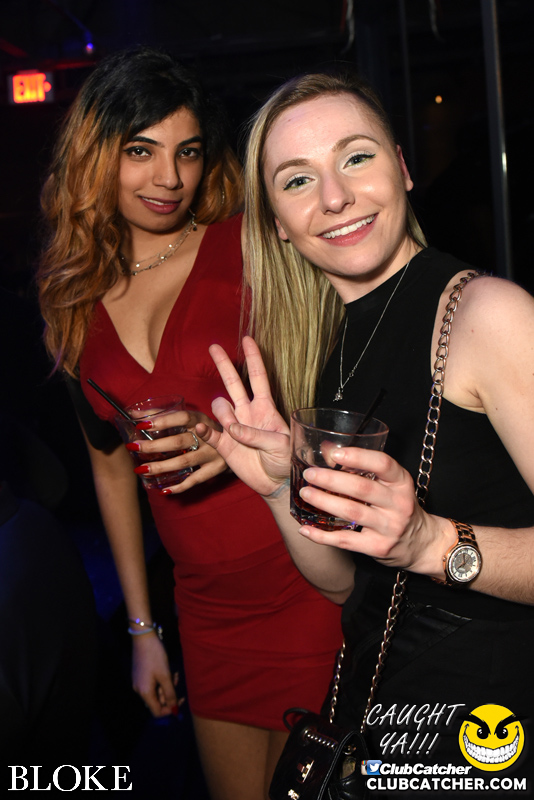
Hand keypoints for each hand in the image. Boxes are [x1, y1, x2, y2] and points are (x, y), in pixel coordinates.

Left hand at [126, 410, 227, 493]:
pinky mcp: (216, 469)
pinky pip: (195, 480)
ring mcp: (214, 454)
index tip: (142, 425)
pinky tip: (164, 489)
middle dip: (154, 446)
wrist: (239, 443)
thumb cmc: (207, 429)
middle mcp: (209, 436)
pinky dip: (179, 486)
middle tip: (134, 447)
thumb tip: (135, 413)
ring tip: (142, 469)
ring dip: (161, 467)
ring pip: (184, 462)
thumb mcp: (191, 419)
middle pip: (179, 441)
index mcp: (201, 419)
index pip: (181, 418)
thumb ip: (163, 414)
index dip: (162, 421)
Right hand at [131, 634, 182, 716]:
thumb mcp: (165, 675)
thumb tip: (174, 708)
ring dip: (167, 686)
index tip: (180, 700)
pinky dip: (162, 680)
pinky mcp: (140, 675)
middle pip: (157, 701)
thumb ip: (170, 693)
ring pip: (156, 691)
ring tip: (175, 674)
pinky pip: (153, 684)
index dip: (169, 709)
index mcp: (145, 692)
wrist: (143, 638)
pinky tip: (169, 671)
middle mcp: (139, 690)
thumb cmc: (155, 656)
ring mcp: (139, 682)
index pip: (157, 711)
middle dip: (169, 694)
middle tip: (177, 680)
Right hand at [196, 336, 290, 496]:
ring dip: (223, 413)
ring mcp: (234, 427)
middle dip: (224, 364)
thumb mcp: (282, 445)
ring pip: (220, 406)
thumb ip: (258, 435)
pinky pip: (208, 432)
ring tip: (233, 430)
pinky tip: (201, 429)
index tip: (247, 339)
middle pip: (233, 382)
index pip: (258, 377)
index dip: (253, 358)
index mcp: (266, 408)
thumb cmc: (286, 460)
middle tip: (213, 347)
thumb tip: (233, 428)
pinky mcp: (223, 444)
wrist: (277, 483)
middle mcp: (248, 413)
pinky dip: (204, 429)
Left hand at [297, 445, 448, 575]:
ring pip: (352, 512)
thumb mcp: (391, 484)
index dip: (358, 457)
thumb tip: (326, 449)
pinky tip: (305, 529)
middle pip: (362, 488)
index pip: (383, 464)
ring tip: (305, 493)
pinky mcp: (378, 548)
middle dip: (331, 479)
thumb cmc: (397, 506)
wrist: (420, 543)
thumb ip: (364, 469)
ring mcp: (389, 527)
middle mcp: (398, 504)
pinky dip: (322, 535)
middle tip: (310, 474)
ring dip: (324, 502)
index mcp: (401, 482)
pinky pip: (345, 541)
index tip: (335, 454)